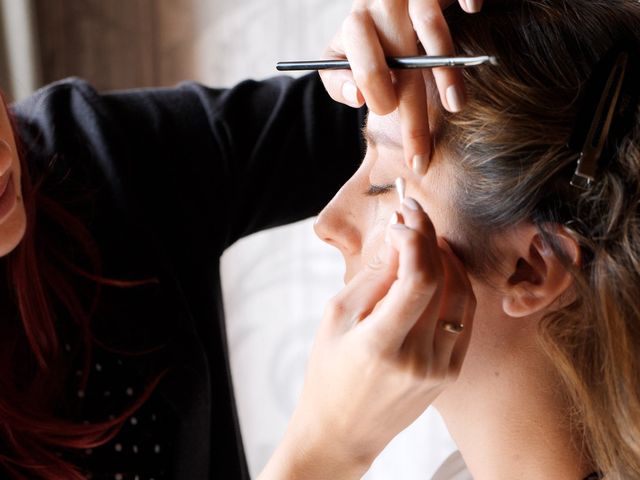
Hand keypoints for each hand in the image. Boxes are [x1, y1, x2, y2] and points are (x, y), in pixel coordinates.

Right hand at [258, 198, 475, 478]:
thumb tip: (400, 239)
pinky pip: (464, 318)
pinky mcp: (450, 373)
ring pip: (463, 296)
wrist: (342, 431)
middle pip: (444, 280)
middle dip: (430, 238)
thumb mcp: (337, 318)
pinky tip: (439, 269)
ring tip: (426, 239)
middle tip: (414, 216)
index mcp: (380, 345)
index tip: (400, 219)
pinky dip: (456, 286)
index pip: (418, 278)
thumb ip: (373, 277)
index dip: (415, 238)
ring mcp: (440, 369)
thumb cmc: (328, 371)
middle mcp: (418, 359)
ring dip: (448, 259)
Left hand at [320, 0, 481, 169]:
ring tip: (456, 106)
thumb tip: (356, 97)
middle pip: (401, 65)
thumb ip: (337, 80)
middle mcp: (381, 6)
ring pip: (430, 27)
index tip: (390, 116)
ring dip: (445, 70)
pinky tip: (474, 9)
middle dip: (412, 117)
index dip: (379, 97)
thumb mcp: (341, 56)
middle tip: (420, 157)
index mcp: (356, 28)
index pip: (366, 69)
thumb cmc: (369, 34)